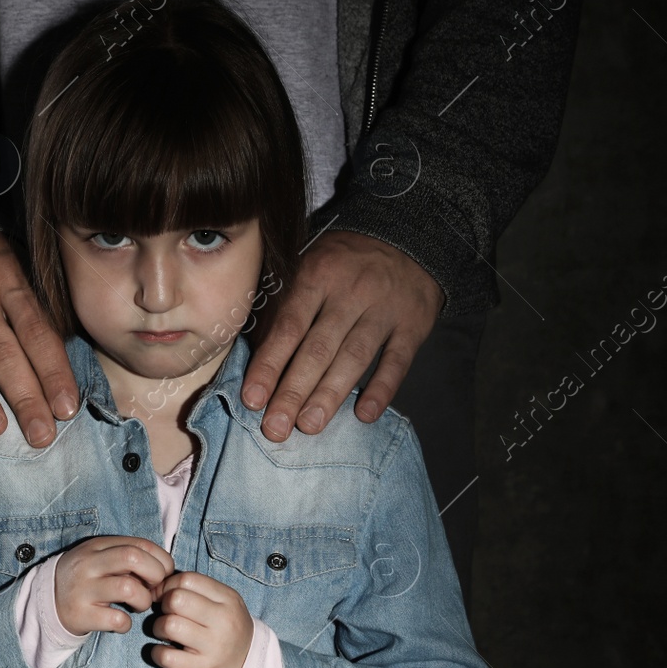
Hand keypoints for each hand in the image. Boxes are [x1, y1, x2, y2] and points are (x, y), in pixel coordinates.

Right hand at [53, 536, 175, 634]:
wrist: (46, 603)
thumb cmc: (86, 580)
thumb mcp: (101, 559)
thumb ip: (128, 558)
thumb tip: (164, 569)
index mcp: (98, 546)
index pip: (139, 544)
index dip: (160, 559)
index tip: (164, 573)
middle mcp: (88, 564)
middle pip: (133, 557)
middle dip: (155, 574)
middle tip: (155, 589)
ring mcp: (83, 589)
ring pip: (128, 588)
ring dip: (143, 600)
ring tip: (138, 605)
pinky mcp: (80, 615)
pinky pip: (116, 619)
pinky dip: (126, 623)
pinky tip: (122, 621)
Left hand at [147, 571, 253, 667]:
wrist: (249, 666)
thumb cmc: (227, 629)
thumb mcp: (224, 604)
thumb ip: (197, 591)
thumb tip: (158, 586)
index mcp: (228, 599)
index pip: (188, 579)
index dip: (167, 585)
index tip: (163, 595)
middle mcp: (224, 621)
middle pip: (177, 599)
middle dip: (163, 605)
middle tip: (166, 614)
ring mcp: (214, 646)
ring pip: (169, 625)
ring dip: (158, 628)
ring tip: (165, 633)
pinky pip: (167, 656)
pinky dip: (157, 653)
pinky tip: (164, 652)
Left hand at [242, 230, 443, 440]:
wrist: (406, 239)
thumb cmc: (342, 264)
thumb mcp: (309, 266)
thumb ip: (282, 305)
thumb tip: (253, 356)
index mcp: (316, 274)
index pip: (288, 327)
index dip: (269, 365)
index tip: (252, 400)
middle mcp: (350, 291)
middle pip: (318, 348)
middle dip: (294, 391)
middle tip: (276, 428)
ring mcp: (384, 308)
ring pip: (354, 357)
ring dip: (330, 395)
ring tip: (309, 426)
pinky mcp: (413, 324)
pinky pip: (397, 361)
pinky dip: (382, 389)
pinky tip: (364, 414)